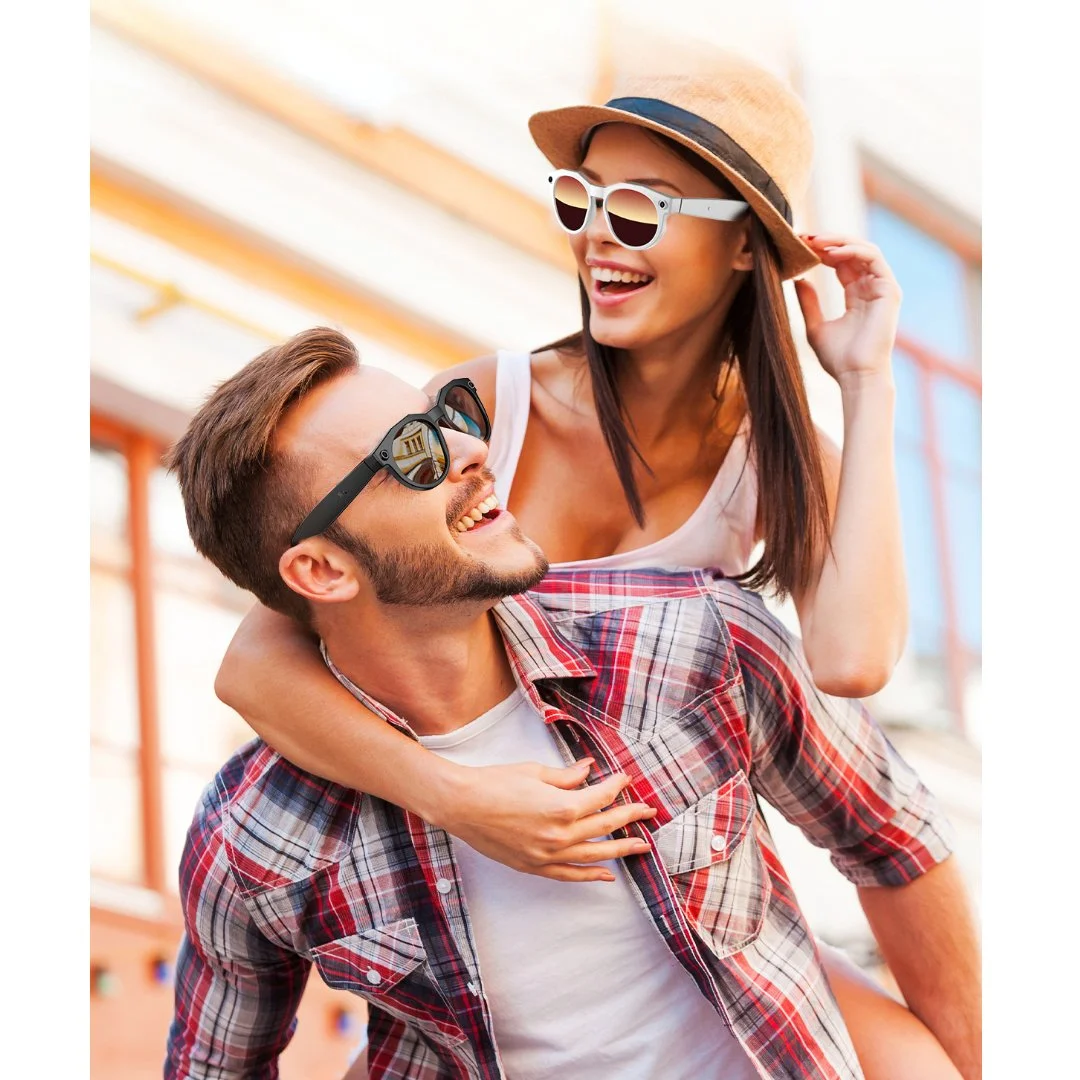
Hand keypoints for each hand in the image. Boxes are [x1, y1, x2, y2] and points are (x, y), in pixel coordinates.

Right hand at [428, 759, 656, 881]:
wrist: (461, 805)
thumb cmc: (495, 783)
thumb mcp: (534, 772)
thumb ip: (566, 776)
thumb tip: (589, 771)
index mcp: (562, 807)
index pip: (601, 798)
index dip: (617, 786)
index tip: (626, 778)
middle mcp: (559, 835)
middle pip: (605, 827)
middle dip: (630, 817)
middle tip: (648, 812)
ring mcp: (547, 854)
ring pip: (594, 855)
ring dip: (620, 849)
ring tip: (641, 846)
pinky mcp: (534, 866)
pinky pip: (569, 874)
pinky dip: (590, 875)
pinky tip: (607, 874)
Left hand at [793, 234, 901, 384]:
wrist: (855, 376)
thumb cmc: (838, 359)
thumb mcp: (815, 327)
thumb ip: (809, 303)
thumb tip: (798, 280)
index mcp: (856, 295)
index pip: (840, 263)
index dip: (821, 251)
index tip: (798, 245)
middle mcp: (871, 288)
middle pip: (851, 252)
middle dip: (828, 241)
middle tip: (804, 236)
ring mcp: (882, 287)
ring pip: (864, 250)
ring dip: (839, 241)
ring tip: (815, 240)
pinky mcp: (889, 290)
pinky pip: (873, 258)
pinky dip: (853, 250)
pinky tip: (831, 253)